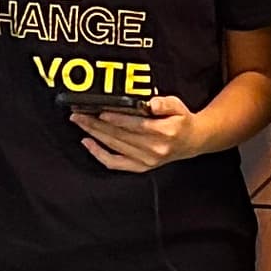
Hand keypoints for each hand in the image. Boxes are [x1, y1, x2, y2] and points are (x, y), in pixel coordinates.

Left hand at [73, 94, 203, 171]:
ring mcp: (147, 161)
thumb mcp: (178, 106)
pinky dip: (98, 154)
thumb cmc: (181, 121)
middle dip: (97, 124)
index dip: (117, 119)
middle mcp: (155, 149)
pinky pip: (115, 162)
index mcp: (165, 133)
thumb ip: (165, 103)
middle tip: (78, 114)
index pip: (136, 126)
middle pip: (120, 136)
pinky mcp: (141, 167)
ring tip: (80, 122)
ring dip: (94, 134)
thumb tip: (152, 103)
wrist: (192, 141)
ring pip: (114, 146)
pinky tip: (87, 142)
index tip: (100, 112)